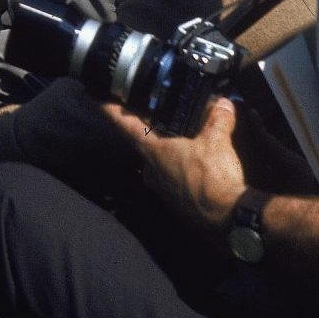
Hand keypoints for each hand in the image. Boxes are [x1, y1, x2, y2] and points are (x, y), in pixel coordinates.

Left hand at [106, 95, 248, 237]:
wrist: (228, 221)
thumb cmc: (213, 178)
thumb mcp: (217, 142)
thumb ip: (217, 119)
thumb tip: (223, 103)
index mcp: (151, 151)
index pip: (121, 123)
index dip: (106, 108)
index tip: (89, 96)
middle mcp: (150, 169)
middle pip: (141, 141)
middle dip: (146, 127)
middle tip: (152, 111)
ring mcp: (162, 188)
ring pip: (158, 160)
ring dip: (166, 147)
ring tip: (182, 135)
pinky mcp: (176, 200)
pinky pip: (173, 175)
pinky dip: (180, 164)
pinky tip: (196, 161)